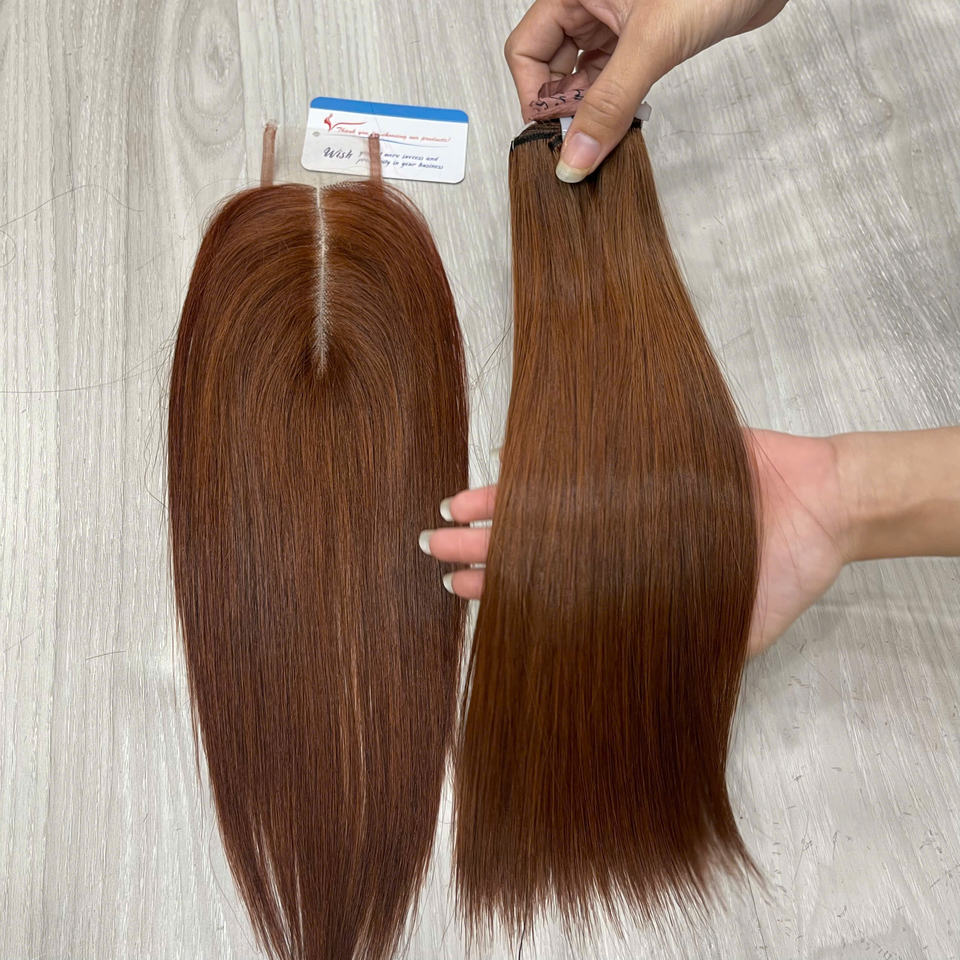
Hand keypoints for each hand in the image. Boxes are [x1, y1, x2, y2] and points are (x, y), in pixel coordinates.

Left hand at [420, 429, 848, 656]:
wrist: (823, 506)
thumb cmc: (780, 571)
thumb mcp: (729, 630)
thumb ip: (678, 653)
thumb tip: (614, 701)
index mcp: (625, 579)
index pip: (546, 588)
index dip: (499, 590)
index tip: (456, 591)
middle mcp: (615, 538)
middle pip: (534, 544)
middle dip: (481, 549)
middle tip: (432, 549)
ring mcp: (625, 496)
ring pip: (546, 503)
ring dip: (498, 506)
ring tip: (453, 511)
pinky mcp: (642, 458)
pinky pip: (583, 459)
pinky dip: (544, 462)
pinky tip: (505, 464)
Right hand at [505, 0, 788, 180]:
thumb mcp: (652, 44)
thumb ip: (611, 104)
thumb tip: (576, 156)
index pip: (525, 49)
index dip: (535, 93)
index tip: (555, 131)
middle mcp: (588, 3)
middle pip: (550, 65)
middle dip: (562, 105)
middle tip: (583, 138)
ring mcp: (615, 20)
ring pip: (582, 73)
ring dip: (589, 108)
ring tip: (607, 132)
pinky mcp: (643, 37)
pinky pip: (611, 76)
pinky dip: (614, 102)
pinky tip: (625, 119)